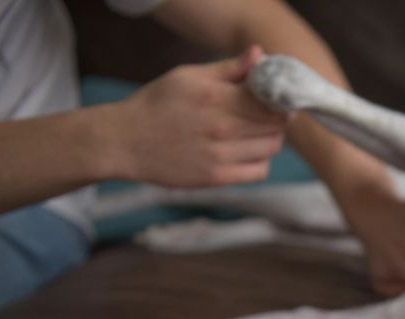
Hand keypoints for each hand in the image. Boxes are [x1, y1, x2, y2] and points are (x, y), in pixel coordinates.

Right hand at [114, 45, 285, 186]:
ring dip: (272, 139)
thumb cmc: (157, 104)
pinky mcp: (216, 177)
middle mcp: (220, 127)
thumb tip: (260, 55)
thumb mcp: (187, 76)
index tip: (276, 98)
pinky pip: (259, 171)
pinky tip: (249, 152)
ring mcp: (219, 155)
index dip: (280, 99)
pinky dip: (262, 161)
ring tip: (257, 132)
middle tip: (269, 115)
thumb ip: (228, 68)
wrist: (125, 141)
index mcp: (215, 97)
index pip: (270, 101)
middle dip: (278, 118)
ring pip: (271, 148)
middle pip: (275, 125)